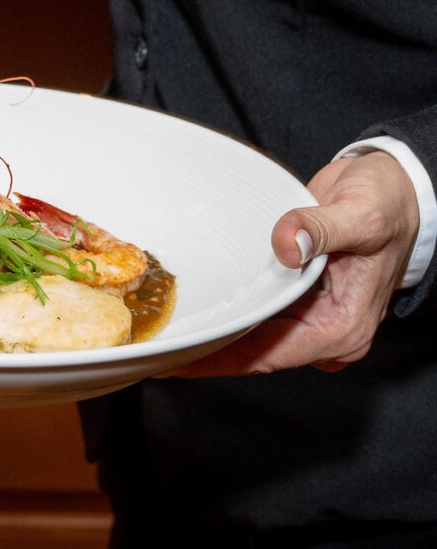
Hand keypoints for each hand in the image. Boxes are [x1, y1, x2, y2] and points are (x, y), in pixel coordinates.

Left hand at [164, 151, 419, 376]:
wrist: (396, 189)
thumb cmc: (388, 204)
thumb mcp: (361, 213)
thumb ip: (322, 228)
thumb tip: (287, 244)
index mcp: (343, 327)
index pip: (269, 355)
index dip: (219, 359)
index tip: (177, 362)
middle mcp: (325, 329)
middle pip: (252, 351)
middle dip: (206, 350)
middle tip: (154, 347)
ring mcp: (309, 315)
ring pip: (249, 335)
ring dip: (212, 330)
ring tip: (161, 330)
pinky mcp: (295, 297)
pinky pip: (254, 312)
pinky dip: (226, 310)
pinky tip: (191, 306)